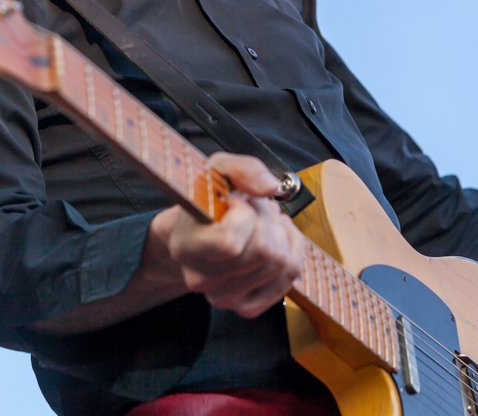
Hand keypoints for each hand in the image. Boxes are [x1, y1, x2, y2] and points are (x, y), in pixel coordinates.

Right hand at [149, 152, 304, 318]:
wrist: (198, 229)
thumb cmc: (208, 198)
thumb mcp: (219, 169)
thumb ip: (244, 169)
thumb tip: (270, 187)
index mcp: (185, 247)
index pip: (231, 242)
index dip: (244, 213)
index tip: (234, 202)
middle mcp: (200, 279)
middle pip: (266, 251)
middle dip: (268, 220)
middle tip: (254, 209)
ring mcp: (223, 297)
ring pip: (282, 264)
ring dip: (280, 234)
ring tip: (261, 222)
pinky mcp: (246, 307)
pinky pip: (290, 278)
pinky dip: (292, 252)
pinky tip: (275, 239)